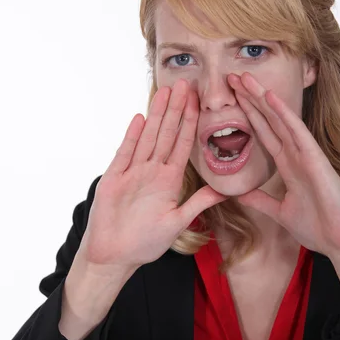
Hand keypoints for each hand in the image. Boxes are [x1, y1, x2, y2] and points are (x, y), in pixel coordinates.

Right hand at [78, 79, 226, 274]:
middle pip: (166, 134)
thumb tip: (225, 192)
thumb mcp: (178, 222)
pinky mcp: (114, 178)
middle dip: (176, 109)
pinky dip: (132, 136)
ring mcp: (133, 172)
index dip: (191, 122)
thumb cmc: (145, 242)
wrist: (115, 255)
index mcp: (169, 180)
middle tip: (184, 84)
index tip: (199, 101)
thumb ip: (198, 203)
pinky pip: (125, 153)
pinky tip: (140, 118)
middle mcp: (152, 171)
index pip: (183, 144)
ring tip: (165, 92)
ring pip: (148, 137)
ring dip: (157, 115)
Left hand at [228, 71, 339, 257]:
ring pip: (280, 120)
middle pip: (268, 121)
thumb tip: (240, 194)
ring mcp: (305, 154)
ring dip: (262, 98)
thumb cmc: (317, 227)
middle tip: (233, 77)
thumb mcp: (279, 212)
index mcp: (287, 166)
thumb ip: (260, 200)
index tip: (232, 98)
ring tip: (245, 78)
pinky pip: (297, 131)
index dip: (248, 115)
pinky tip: (269, 97)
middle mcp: (295, 155)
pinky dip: (283, 114)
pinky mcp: (315, 159)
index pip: (263, 134)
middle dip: (250, 99)